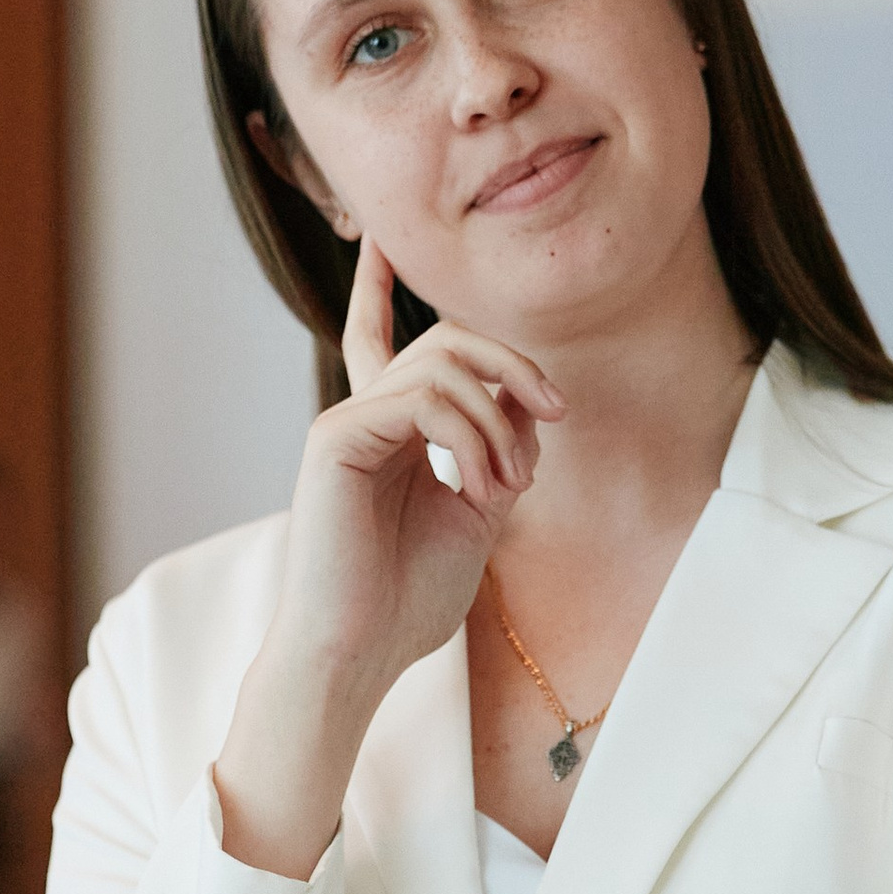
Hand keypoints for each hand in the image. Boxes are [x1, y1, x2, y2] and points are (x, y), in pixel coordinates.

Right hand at [215, 241, 561, 874]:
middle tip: (557, 411)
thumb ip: (498, 450)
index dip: (378, 286)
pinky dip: (471, 436)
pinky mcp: (335, 438)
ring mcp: (346, 422)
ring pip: (441, 362)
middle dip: (514, 365)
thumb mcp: (478, 514)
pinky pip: (421, 397)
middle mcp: (363, 416)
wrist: (358, 655)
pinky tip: (482, 486)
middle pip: (447, 340)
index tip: (380, 238)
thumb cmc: (407, 601)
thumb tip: (525, 402)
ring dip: (500, 420)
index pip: (384, 340)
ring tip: (508, 486)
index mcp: (389, 432)